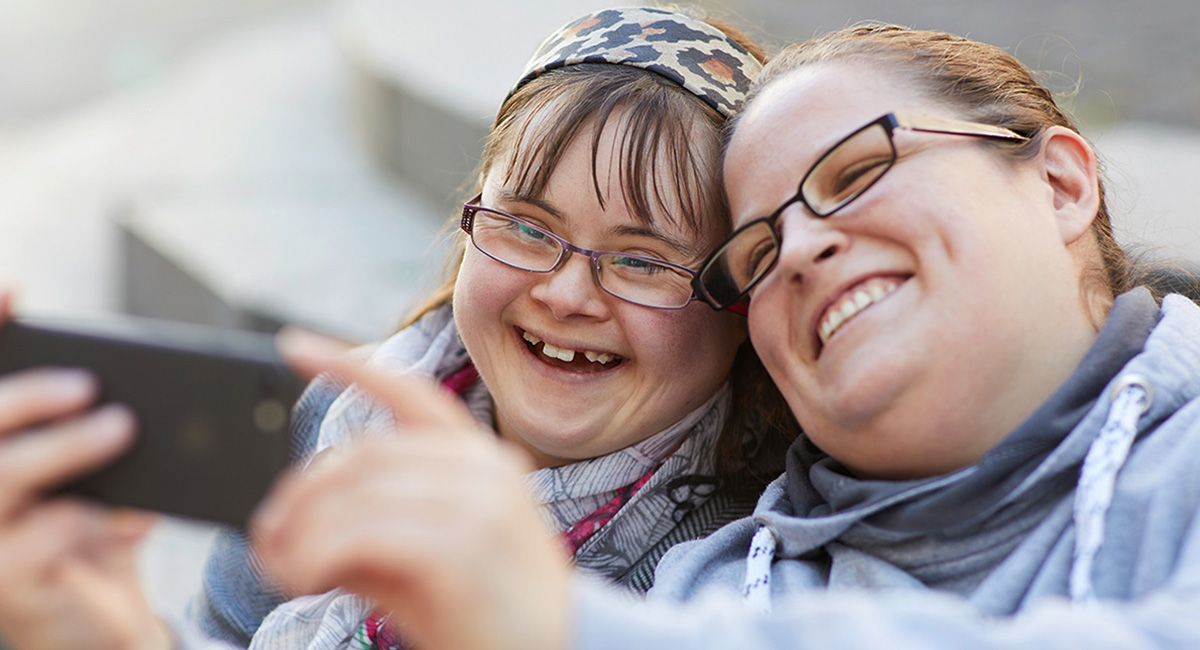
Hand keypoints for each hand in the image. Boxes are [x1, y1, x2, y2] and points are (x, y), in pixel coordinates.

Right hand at [0, 290, 169, 649]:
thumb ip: (104, 431)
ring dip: (62, 448)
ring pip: (0, 478)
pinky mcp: (5, 584)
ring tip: (122, 427)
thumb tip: (141, 393)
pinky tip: (133, 517)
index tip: (12, 288)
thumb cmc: (95, 534)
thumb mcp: (102, 478)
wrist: (102, 624)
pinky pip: (34, 543)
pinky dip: (85, 521)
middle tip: (87, 384)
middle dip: (26, 396)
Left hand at [254, 329, 570, 649]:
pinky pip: (362, 535)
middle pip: (363, 454)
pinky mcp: (467, 547)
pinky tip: (306, 580)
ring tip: (284, 569)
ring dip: (301, 533)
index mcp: (481, 458)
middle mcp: (486, 468)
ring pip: (356, 495)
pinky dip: (315, 555)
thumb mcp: (419, 558)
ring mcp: (482, 504)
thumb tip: (285, 516)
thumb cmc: (481, 613)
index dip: (348, 365)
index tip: (292, 345)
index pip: (409, 393)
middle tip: (267, 537)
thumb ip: (369, 522)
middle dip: (301, 494)